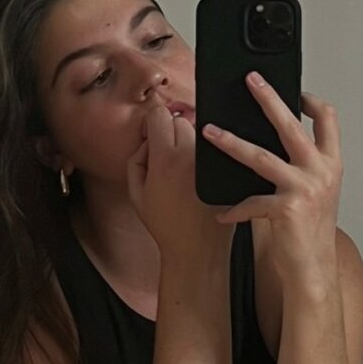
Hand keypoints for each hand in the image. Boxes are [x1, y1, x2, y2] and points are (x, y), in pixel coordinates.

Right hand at [126, 105, 235, 263]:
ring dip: (192, 141)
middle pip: (180, 120)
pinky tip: (203, 172)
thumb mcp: (136, 194)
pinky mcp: (227, 169)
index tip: (152, 133)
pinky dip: (210, 153)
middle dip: (172, 131)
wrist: (197, 249)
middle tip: (169, 153)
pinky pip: (217, 148)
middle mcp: (191, 156)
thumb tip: (147, 139)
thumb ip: (136, 159)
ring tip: (187, 167)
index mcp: (166, 159)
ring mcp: (211, 162)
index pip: (159, 114)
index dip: (153, 121)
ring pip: (201, 132)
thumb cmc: (165, 225)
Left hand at [200, 73, 342, 286]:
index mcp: (331, 165)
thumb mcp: (315, 192)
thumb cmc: (311, 232)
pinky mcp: (287, 208)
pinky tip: (223, 214)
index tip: (293, 91)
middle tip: (250, 80)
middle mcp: (321, 172)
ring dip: (231, 142)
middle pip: (291, 125)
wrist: (314, 269)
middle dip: (268, 98)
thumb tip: (274, 143)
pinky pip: (251, 201)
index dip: (310, 100)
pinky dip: (234, 209)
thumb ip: (301, 166)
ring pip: (261, 157)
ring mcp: (305, 189)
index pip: (327, 119)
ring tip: (210, 132)